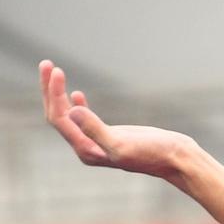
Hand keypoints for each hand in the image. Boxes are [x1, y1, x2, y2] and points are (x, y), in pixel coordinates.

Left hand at [39, 60, 194, 177]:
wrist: (176, 159)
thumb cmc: (154, 154)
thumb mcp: (122, 144)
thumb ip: (96, 130)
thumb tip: (73, 110)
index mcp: (86, 150)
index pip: (60, 119)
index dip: (53, 94)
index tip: (57, 71)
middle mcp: (87, 147)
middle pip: (59, 116)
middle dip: (50, 90)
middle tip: (46, 63)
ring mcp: (96, 141)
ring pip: (69, 115)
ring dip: (59, 93)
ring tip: (54, 70)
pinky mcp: (108, 135)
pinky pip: (84, 119)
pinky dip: (76, 104)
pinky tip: (76, 93)